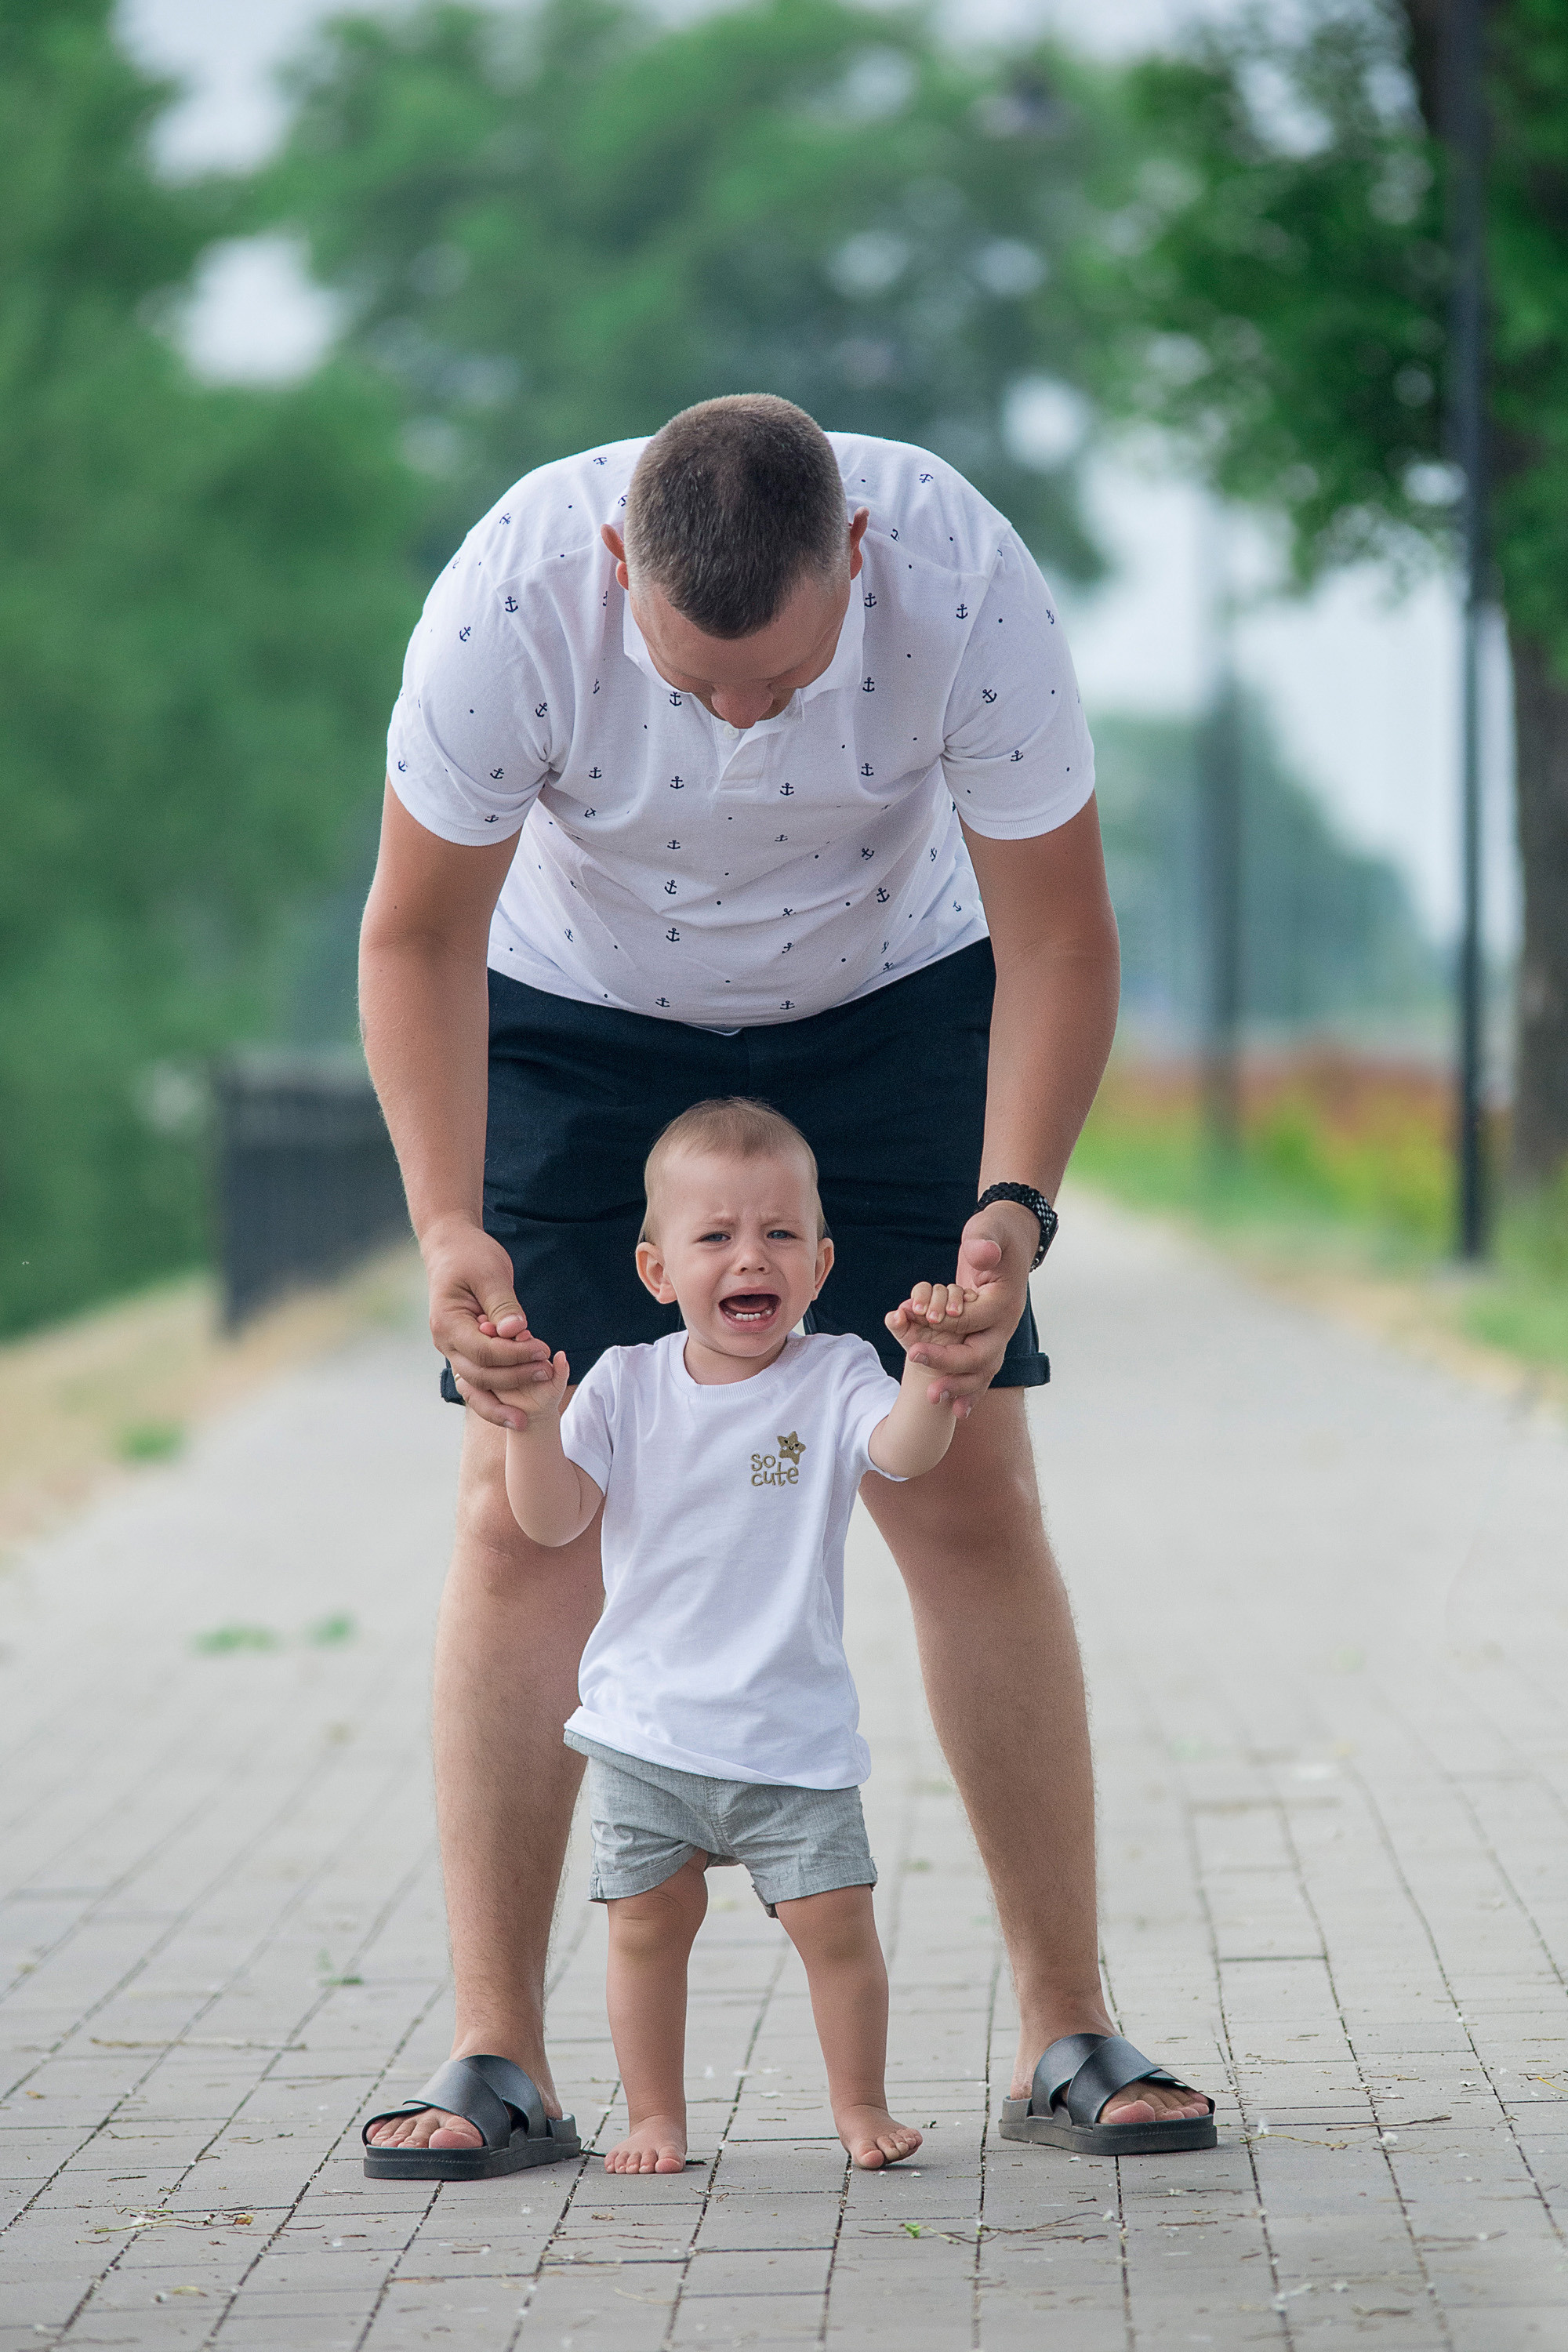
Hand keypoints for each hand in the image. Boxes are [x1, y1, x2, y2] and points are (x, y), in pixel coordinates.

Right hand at [423, 1214, 555, 1430]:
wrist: (452, 1247)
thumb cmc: (471, 1255)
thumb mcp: (490, 1273)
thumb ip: (502, 1305)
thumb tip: (516, 1332)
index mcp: (447, 1322)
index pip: (482, 1351)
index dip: (514, 1356)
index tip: (543, 1351)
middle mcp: (445, 1342)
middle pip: (479, 1374)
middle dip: (514, 1378)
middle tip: (547, 1373)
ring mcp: (452, 1349)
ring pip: (474, 1386)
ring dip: (500, 1401)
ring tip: (526, 1419)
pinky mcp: (465, 1350)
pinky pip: (478, 1380)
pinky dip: (494, 1396)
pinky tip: (514, 1411)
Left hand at [885, 1281, 978, 1351]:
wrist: (939, 1367)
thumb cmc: (920, 1349)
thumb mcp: (905, 1337)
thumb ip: (896, 1324)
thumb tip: (896, 1314)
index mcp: (924, 1301)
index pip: (923, 1289)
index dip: (921, 1296)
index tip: (918, 1310)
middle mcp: (941, 1300)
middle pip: (941, 1289)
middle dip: (937, 1301)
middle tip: (933, 1319)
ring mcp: (958, 1304)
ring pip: (958, 1292)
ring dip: (954, 1299)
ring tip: (952, 1314)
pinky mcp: (974, 1312)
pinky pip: (974, 1299)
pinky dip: (971, 1299)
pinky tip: (967, 1307)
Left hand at [890, 1201, 1038, 1404]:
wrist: (1011, 1241)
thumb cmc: (994, 1234)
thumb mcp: (988, 1229)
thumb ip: (985, 1242)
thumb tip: (982, 1254)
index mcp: (1004, 1301)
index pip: (973, 1320)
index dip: (946, 1325)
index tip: (919, 1326)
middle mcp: (1005, 1324)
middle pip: (980, 1354)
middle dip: (949, 1366)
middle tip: (917, 1367)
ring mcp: (1000, 1335)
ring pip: (982, 1371)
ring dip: (959, 1387)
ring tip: (933, 1398)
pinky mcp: (989, 1339)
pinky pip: (981, 1372)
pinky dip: (970, 1391)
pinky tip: (957, 1411)